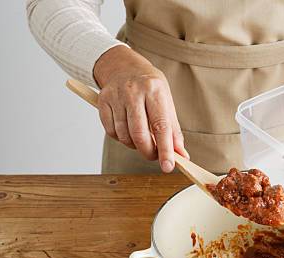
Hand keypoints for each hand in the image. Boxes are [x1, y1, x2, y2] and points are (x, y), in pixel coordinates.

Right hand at [93, 45, 188, 172]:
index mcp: (154, 91)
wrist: (123, 65)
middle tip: (154, 156)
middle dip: (148, 152)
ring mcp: (116, 96)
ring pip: (124, 136)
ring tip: (141, 138)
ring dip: (134, 145)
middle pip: (139, 134)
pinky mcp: (102, 101)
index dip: (165, 150)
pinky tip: (127, 130)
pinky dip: (121, 138)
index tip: (168, 166)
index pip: (161, 126)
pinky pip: (111, 131)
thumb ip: (173, 130)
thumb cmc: (149, 87)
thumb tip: (181, 155)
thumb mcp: (166, 102)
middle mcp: (134, 92)